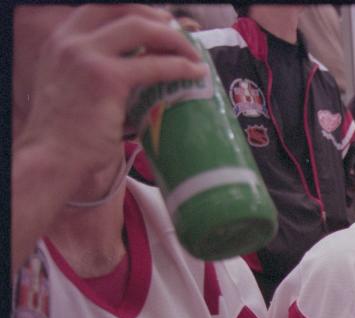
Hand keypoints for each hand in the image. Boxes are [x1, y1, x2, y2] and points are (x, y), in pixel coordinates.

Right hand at [14, 5, 205, 186]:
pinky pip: (153, 65)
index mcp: (60, 40)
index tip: (158, 22)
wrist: (52, 158)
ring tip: (193, 55)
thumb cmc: (67, 134)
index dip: (135, 12)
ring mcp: (86, 55)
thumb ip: (98, 72)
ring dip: (174, 39)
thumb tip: (140, 73)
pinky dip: (179, 66)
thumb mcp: (74, 88)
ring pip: (142, 29)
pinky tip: (194, 72)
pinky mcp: (106, 78)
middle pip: (125, 11)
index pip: (102, 8)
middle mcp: (70, 40)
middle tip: (181, 36)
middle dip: (159, 19)